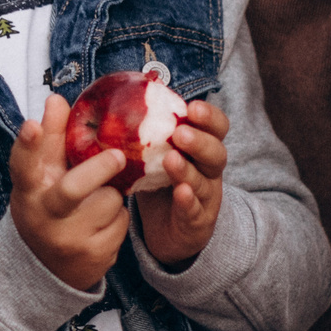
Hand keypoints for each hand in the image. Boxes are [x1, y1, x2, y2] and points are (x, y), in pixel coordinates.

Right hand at [9, 93, 129, 290]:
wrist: (47, 269)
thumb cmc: (46, 208)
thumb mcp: (40, 177)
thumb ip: (49, 139)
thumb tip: (55, 99)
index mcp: (29, 190)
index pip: (23, 164)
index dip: (27, 144)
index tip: (33, 125)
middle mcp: (44, 216)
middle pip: (73, 188)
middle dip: (98, 169)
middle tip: (118, 155)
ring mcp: (69, 239)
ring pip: (109, 201)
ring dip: (111, 195)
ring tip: (96, 201)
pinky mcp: (95, 256)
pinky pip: (121, 222)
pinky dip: (118, 218)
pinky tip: (102, 224)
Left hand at [135, 98, 227, 269]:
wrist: (169, 232)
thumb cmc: (160, 184)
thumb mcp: (153, 156)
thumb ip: (144, 133)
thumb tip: (113, 99)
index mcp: (201, 149)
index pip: (217, 128)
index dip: (209, 117)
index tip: (193, 108)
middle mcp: (209, 171)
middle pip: (216, 153)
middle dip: (200, 141)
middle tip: (180, 133)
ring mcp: (206, 198)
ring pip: (203, 181)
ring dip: (187, 169)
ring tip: (171, 159)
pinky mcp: (197, 222)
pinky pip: (195, 211)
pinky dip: (188, 201)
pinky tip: (181, 192)